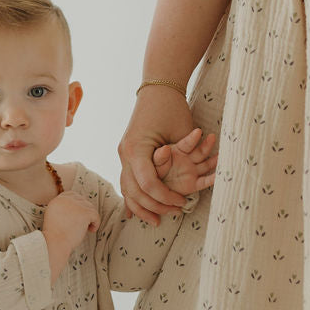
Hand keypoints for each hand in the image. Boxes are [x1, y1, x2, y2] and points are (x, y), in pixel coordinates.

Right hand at [43, 192, 99, 252]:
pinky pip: (95, 215)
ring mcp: (75, 205)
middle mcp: (65, 200)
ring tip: (87, 229)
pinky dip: (96, 223)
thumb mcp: (55, 218)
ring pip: (90, 208)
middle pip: (82, 200)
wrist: (56, 243)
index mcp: (57, 201)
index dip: (78, 204)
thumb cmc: (55, 236)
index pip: (71, 194)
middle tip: (84, 224)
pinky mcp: (84, 212)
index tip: (79, 214)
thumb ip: (64, 210)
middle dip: (85, 212)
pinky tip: (91, 230)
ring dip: (90, 218)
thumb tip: (79, 210)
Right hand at [119, 86, 196, 224]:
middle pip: (134, 191)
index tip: (181, 203)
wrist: (158, 89)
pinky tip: (137, 212)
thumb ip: (179, 162)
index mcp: (136, 149)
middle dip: (153, 207)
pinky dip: (133, 197)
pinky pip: (127, 181)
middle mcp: (125, 153)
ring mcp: (123, 154)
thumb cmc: (173, 109)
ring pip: (126, 189)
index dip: (164, 198)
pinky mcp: (127, 154)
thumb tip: (185, 185)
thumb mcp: (181, 135)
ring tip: (155, 220)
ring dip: (140, 207)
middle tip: (174, 214)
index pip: (147, 184)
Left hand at [152, 126, 216, 194]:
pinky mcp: (193, 184)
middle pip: (201, 152)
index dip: (193, 138)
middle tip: (213, 137)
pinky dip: (213, 179)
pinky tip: (220, 175)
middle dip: (207, 145)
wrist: (154, 186)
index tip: (198, 131)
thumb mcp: (154, 162)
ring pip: (207, 164)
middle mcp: (188, 159)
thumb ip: (159, 156)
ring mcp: (192, 171)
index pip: (187, 143)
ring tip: (225, 155)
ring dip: (215, 160)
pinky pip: (204, 181)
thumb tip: (165, 148)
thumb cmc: (153, 170)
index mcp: (179, 151)